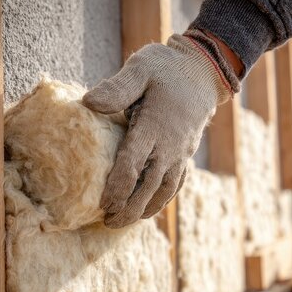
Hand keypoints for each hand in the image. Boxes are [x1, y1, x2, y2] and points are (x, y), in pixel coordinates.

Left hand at [83, 34, 231, 227]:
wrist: (203, 72)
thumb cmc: (167, 68)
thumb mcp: (141, 68)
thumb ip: (117, 88)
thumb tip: (88, 103)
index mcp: (154, 127)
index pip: (133, 165)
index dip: (117, 188)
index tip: (102, 204)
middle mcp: (169, 146)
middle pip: (149, 186)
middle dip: (129, 209)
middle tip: (109, 222)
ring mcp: (180, 152)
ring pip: (165, 189)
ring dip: (146, 208)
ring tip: (127, 221)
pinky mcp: (187, 153)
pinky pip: (177, 182)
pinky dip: (163, 198)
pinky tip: (150, 207)